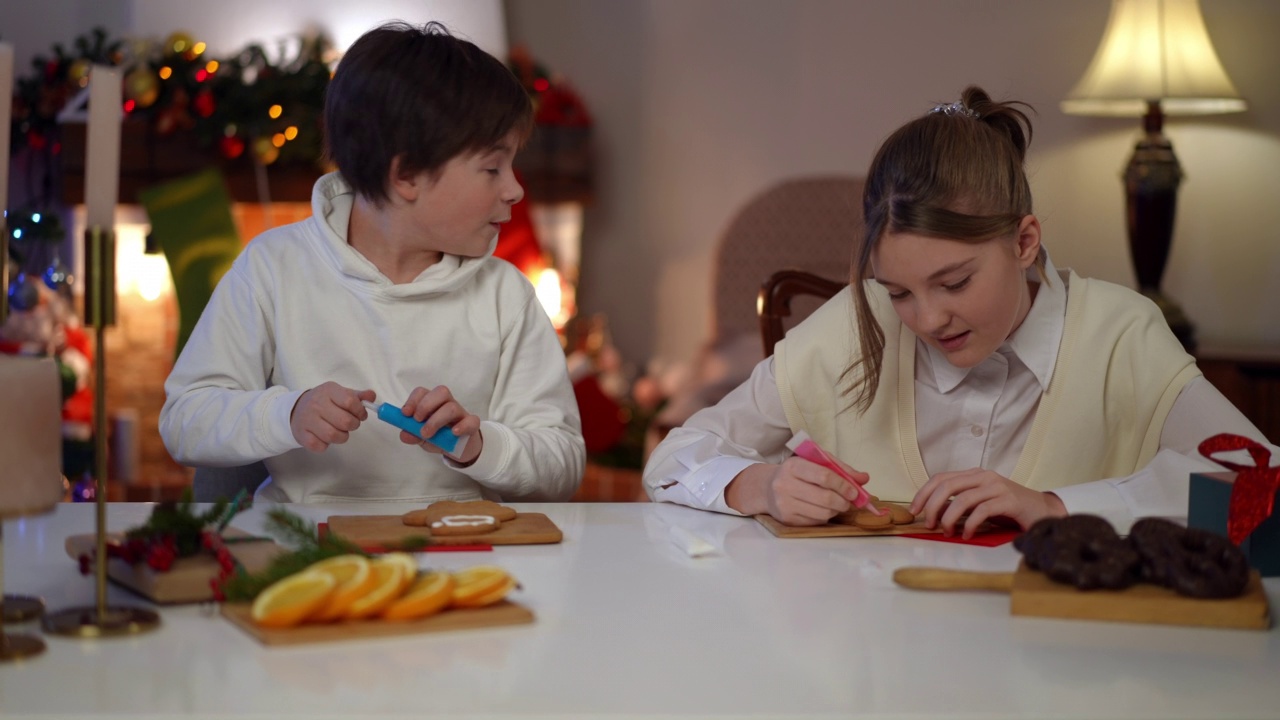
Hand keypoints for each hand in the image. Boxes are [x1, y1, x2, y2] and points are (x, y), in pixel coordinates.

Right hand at [290, 383, 374, 451]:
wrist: (296, 409)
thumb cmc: (324, 402)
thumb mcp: (340, 394)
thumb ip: (358, 396)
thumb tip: (372, 396)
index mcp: (329, 391)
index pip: (350, 401)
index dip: (360, 411)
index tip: (361, 415)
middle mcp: (316, 404)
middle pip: (344, 421)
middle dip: (353, 425)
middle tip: (351, 424)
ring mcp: (307, 420)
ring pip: (333, 435)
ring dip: (342, 437)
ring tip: (340, 431)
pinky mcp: (302, 435)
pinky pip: (320, 446)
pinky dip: (326, 445)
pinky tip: (324, 437)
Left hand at [397, 385, 482, 464]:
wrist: (459, 448)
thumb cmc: (439, 437)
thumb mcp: (422, 437)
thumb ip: (413, 435)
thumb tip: (404, 435)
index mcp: (433, 403)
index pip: (423, 392)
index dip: (413, 400)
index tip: (405, 414)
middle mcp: (447, 403)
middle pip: (441, 392)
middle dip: (425, 405)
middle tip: (417, 421)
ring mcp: (461, 413)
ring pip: (452, 407)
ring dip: (437, 420)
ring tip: (427, 434)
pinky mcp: (472, 425)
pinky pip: (472, 421)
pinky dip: (463, 426)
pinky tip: (454, 433)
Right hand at [726, 456, 868, 525]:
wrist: (767, 488)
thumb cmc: (798, 473)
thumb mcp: (815, 463)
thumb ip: (840, 468)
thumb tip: (864, 478)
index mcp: (793, 466)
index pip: (824, 476)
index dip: (843, 485)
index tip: (854, 491)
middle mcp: (785, 484)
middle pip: (825, 498)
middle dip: (843, 502)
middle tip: (849, 502)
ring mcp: (784, 504)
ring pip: (822, 513)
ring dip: (835, 511)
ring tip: (835, 505)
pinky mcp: (786, 519)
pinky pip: (815, 522)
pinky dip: (825, 517)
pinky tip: (822, 510)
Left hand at [909, 468, 1066, 538]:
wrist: (1043, 511)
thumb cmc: (1008, 509)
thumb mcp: (980, 501)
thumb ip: (961, 502)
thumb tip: (933, 514)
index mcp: (974, 474)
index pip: (940, 478)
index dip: (924, 493)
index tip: (914, 511)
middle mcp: (984, 476)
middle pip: (947, 486)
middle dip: (932, 506)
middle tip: (930, 525)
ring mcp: (997, 487)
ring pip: (963, 499)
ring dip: (950, 518)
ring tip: (948, 532)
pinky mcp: (1009, 501)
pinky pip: (982, 511)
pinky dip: (970, 525)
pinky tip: (967, 535)